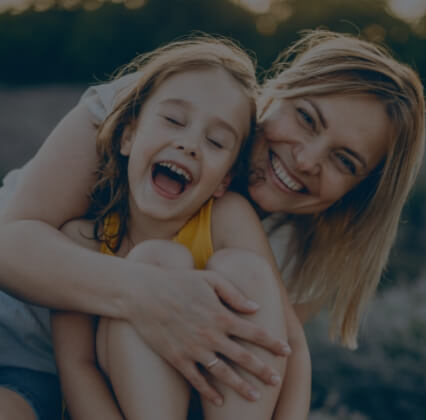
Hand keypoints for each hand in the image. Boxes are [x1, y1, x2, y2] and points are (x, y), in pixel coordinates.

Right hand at [123, 266, 289, 404]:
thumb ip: (234, 294)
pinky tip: (220, 400)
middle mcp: (211, 335)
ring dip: (241, 387)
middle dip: (263, 370)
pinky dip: (209, 392)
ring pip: (223, 374)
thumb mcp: (209, 279)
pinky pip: (197, 380)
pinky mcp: (177, 359)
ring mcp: (194, 349)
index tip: (286, 350)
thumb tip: (256, 307)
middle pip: (244, 357)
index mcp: (221, 315)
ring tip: (255, 397)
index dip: (273, 343)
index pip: (254, 332)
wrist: (144, 294)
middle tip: (276, 381)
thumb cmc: (178, 282)